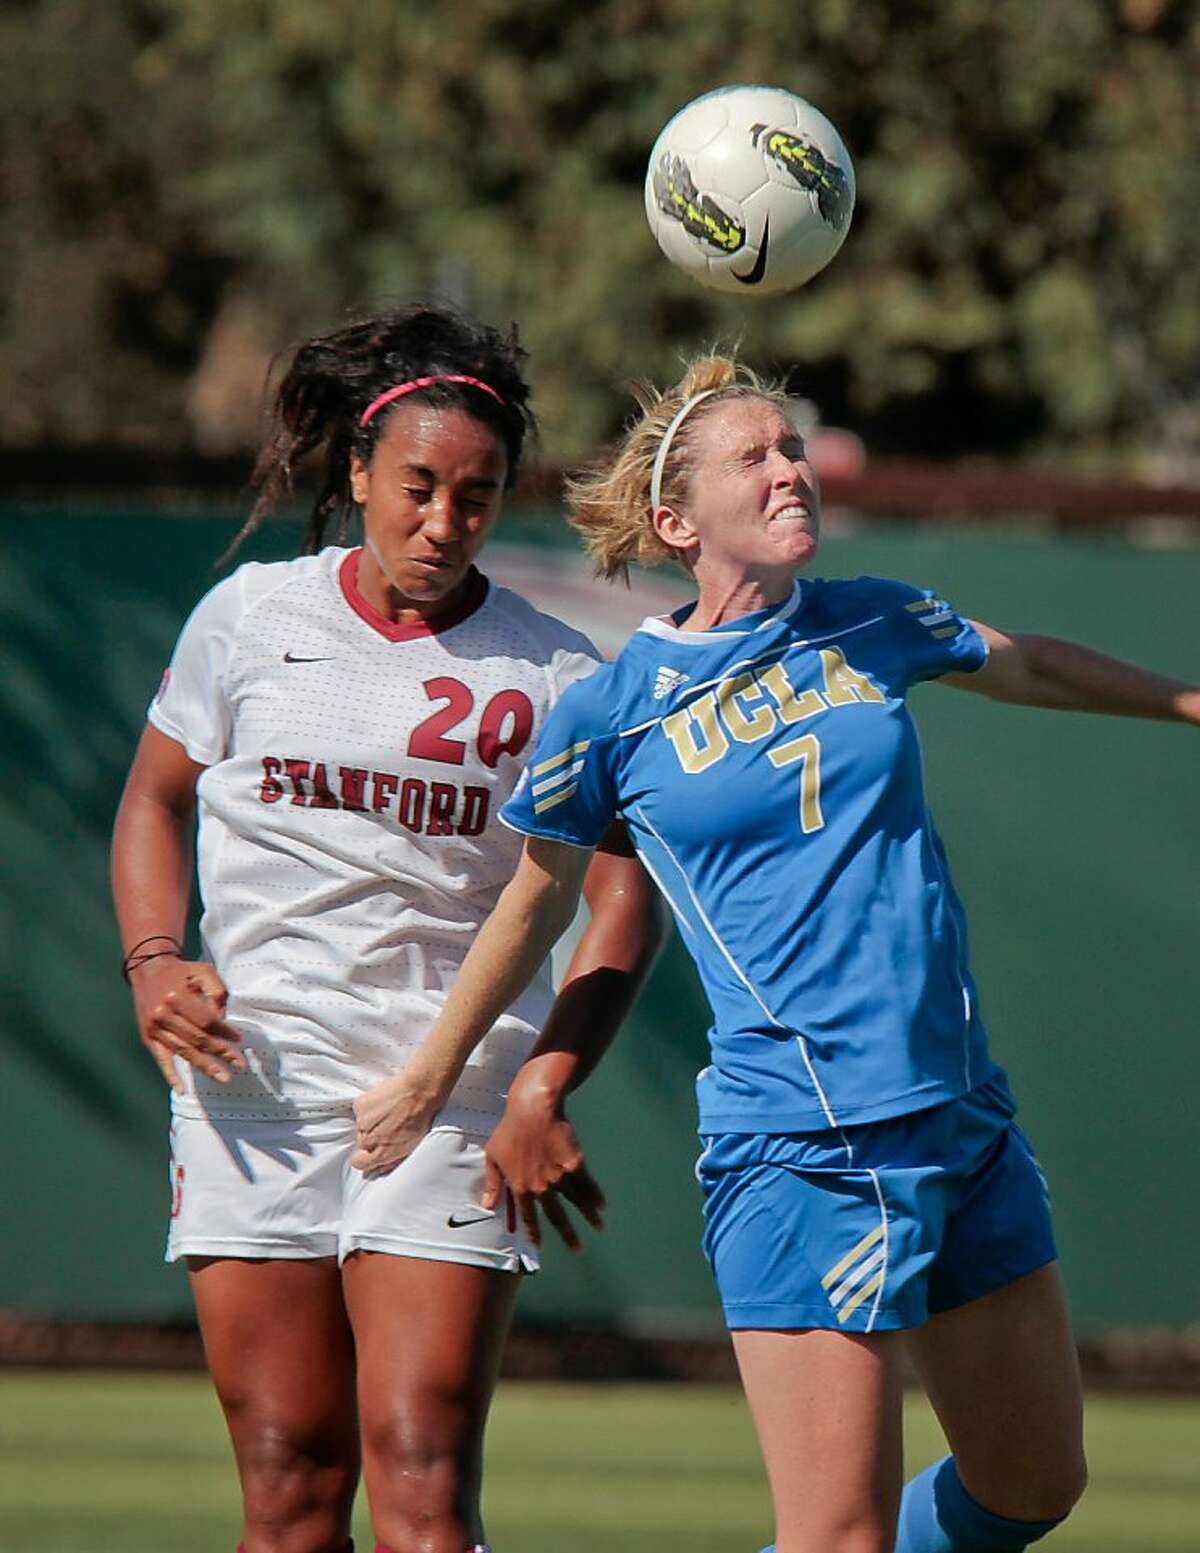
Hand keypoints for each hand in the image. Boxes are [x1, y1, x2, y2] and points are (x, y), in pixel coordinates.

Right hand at [128, 957, 243, 1089]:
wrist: (148, 969)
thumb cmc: (182, 972)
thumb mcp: (204, 972)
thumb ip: (217, 993)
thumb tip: (222, 1021)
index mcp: (176, 997)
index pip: (206, 1021)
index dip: (224, 1032)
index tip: (239, 1039)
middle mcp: (162, 1014)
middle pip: (197, 1039)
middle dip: (220, 1053)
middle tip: (239, 1065)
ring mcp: (154, 1028)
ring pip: (184, 1052)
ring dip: (204, 1066)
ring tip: (223, 1077)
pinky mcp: (148, 1037)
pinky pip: (161, 1060)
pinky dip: (171, 1075)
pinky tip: (182, 1089)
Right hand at [351, 1069, 444, 1172]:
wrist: (421, 1089)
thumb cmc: (422, 1117)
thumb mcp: (412, 1146)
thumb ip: (394, 1159)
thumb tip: (380, 1167)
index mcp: (382, 1154)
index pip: (359, 1163)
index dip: (364, 1156)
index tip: (371, 1149)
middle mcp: (369, 1140)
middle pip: (361, 1142)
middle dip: (371, 1136)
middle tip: (386, 1125)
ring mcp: (362, 1122)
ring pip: (360, 1125)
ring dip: (370, 1120)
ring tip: (388, 1111)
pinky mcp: (360, 1105)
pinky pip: (360, 1109)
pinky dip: (369, 1106)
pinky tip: (384, 1101)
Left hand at [482, 1082, 605, 1251]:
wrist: (534, 1110)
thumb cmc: (510, 1131)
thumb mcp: (493, 1157)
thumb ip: (492, 1184)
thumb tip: (486, 1206)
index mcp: (521, 1188)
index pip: (528, 1217)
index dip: (534, 1232)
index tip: (539, 1245)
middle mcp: (541, 1188)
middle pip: (557, 1217)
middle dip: (568, 1235)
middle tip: (577, 1249)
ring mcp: (560, 1178)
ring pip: (576, 1202)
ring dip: (588, 1217)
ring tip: (599, 1227)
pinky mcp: (575, 1164)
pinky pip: (587, 1185)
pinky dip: (595, 1197)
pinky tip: (602, 1206)